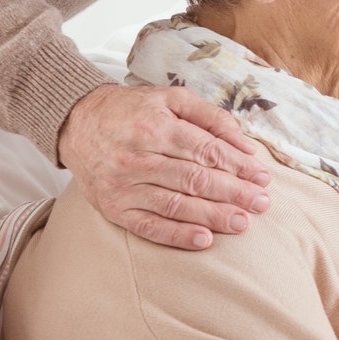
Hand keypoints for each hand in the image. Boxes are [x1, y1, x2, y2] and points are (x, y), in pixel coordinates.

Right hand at [58, 84, 272, 250]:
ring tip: (242, 223)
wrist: (76, 121)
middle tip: (262, 203)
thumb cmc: (132, 110)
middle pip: (194, 179)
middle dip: (233, 193)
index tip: (262, 176)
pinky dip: (176, 235)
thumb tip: (245, 145)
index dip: (238, 165)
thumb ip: (211, 117)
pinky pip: (148, 226)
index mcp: (155, 128)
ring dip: (212, 216)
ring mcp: (123, 186)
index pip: (206, 151)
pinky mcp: (113, 208)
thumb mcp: (171, 99)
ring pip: (175, 204)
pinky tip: (204, 241)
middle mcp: (137, 158)